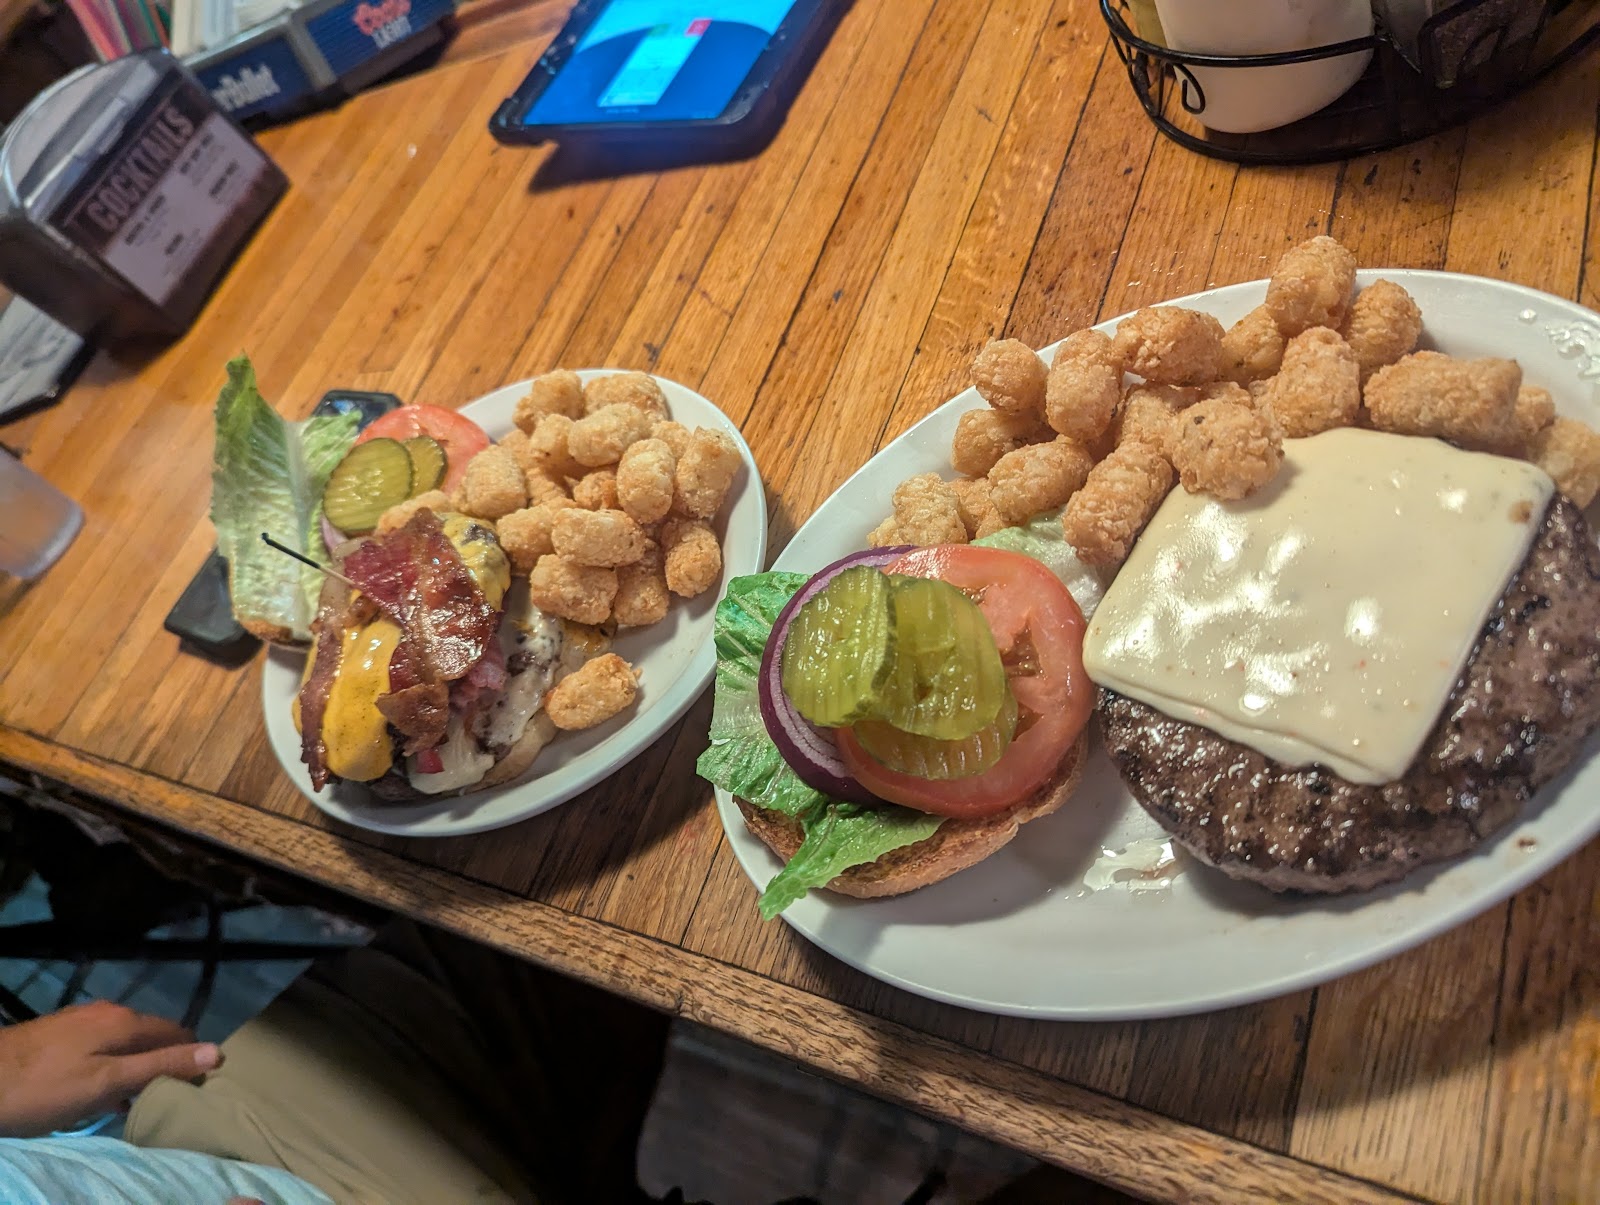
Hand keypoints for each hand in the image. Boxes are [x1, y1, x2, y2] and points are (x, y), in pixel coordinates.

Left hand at [0, 1000, 220, 1136]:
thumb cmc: (45, 1088)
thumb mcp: (107, 1084)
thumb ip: (161, 1066)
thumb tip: (217, 1052)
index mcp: (126, 1021)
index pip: (179, 1031)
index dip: (191, 1058)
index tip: (192, 1089)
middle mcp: (109, 1011)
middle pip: (152, 1036)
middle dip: (164, 1062)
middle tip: (161, 1098)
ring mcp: (82, 1018)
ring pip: (126, 1042)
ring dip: (135, 1066)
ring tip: (131, 1100)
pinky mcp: (61, 1031)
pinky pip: (103, 1045)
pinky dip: (112, 1064)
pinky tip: (99, 1089)